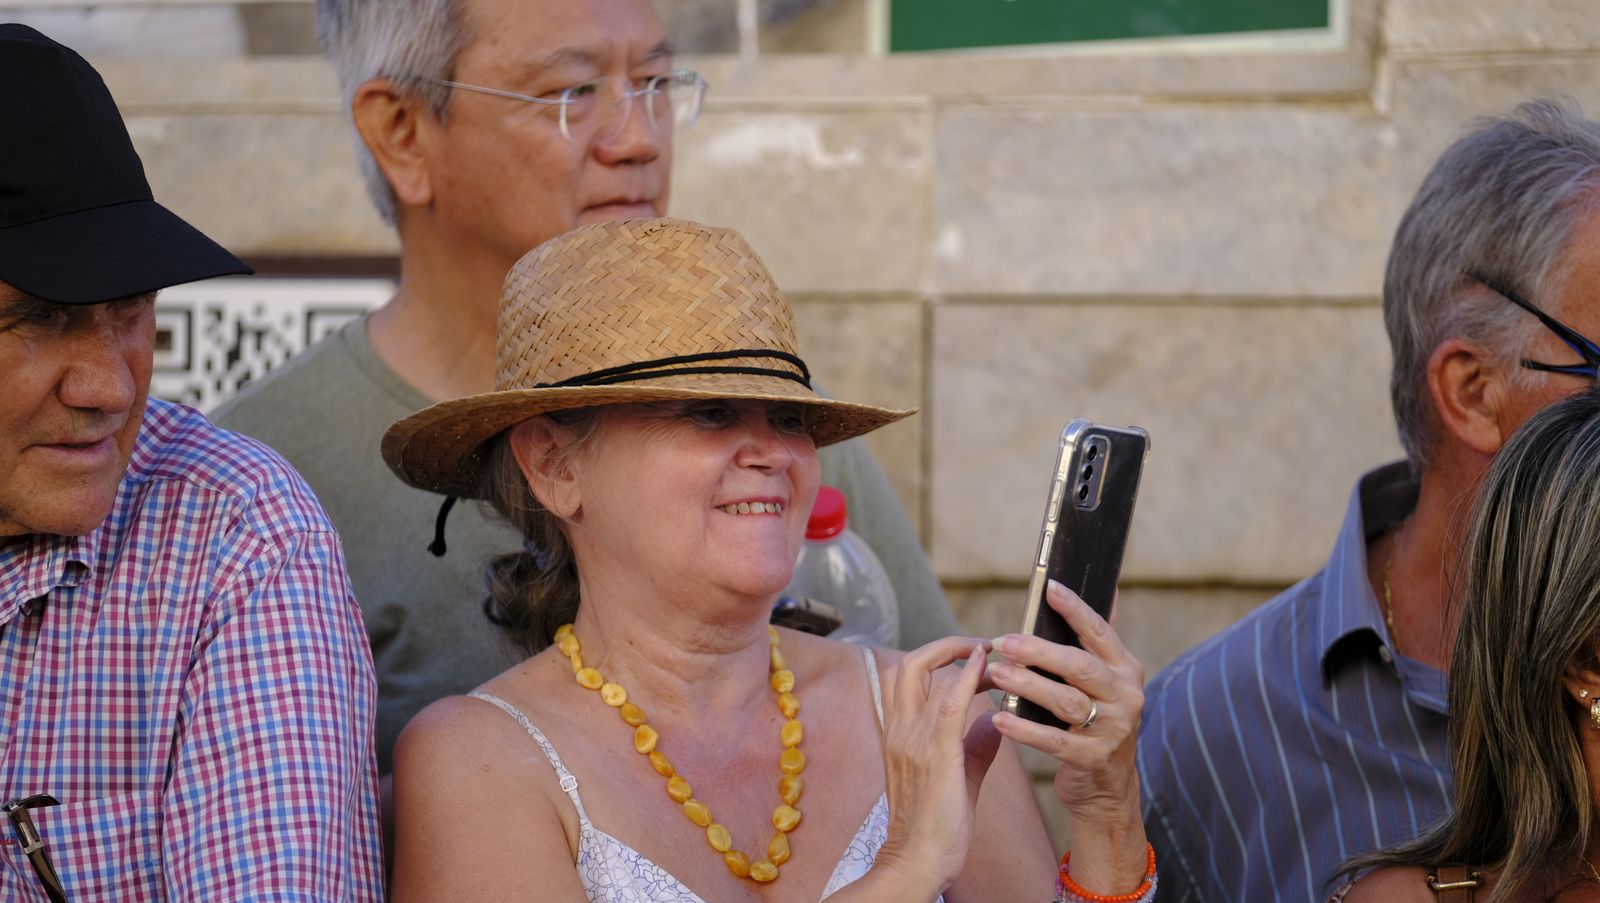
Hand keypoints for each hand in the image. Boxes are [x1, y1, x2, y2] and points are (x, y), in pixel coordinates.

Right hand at [874, 637, 1001, 896]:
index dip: (940, 658)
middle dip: (945, 645)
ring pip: (922, 672)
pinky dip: (965, 675)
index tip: (975, 660)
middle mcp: (900, 729)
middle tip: (980, 646)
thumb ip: (974, 743)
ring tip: (992, 654)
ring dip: (960, 655)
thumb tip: (993, 720)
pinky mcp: (935, 754)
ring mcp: (913, 739)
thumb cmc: (936, 824)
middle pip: (909, 663)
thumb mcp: (957, 773)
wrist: (919, 861)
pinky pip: (947, 702)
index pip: (908, 676)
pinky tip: (984, 663)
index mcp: (899, 733)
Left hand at [987, 581, 1147, 892]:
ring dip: (1028, 686)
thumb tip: (1109, 591)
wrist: (1105, 788)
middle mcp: (1126, 696)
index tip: (1049, 587)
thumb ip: (1096, 643)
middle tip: (1004, 641)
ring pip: (1066, 702)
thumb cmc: (1093, 722)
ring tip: (996, 674)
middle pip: (1080, 666)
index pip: (1100, 632)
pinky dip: (1025, 730)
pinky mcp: (1096, 759)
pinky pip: (1056, 741)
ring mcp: (1114, 730)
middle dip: (1040, 651)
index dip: (1075, 609)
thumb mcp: (1101, 683)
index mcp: (1126, 669)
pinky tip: (999, 718)